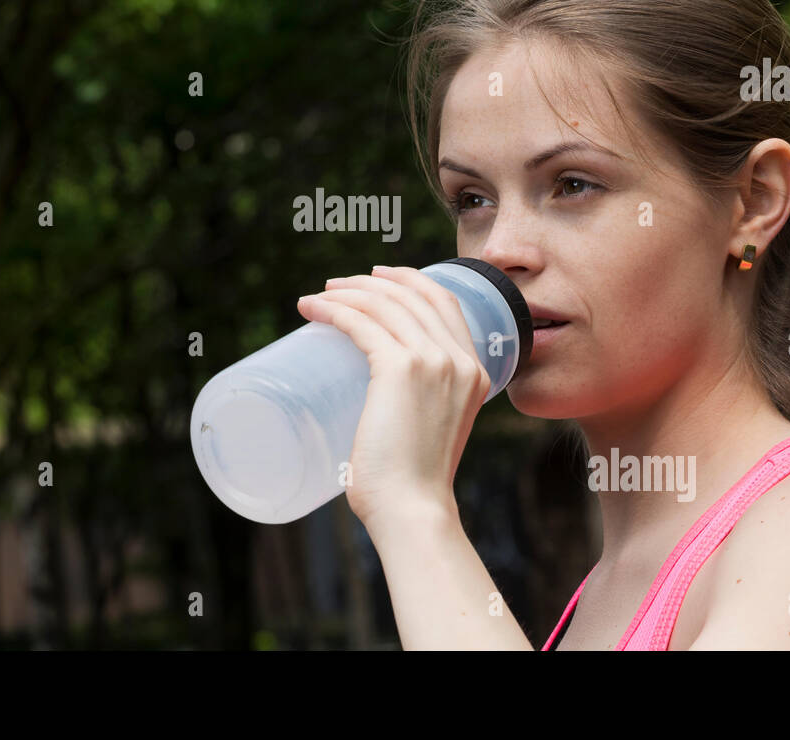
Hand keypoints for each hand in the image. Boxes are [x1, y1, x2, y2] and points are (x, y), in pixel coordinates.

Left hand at [295, 265, 489, 529]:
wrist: (414, 510)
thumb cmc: (413, 486)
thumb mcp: (435, 433)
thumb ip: (422, 411)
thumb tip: (383, 408)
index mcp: (476, 372)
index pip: (445, 303)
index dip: (411, 281)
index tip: (378, 278)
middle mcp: (460, 359)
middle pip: (413, 294)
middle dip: (372, 281)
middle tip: (339, 285)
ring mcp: (433, 361)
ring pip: (384, 304)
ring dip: (347, 291)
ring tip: (318, 297)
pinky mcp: (400, 369)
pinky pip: (361, 323)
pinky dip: (333, 310)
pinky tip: (312, 309)